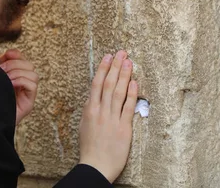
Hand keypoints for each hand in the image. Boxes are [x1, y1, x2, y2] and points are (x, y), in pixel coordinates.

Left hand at [0, 49, 38, 124]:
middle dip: (14, 64)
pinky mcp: (28, 103)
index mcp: (15, 78)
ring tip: (6, 79)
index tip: (6, 55)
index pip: (22, 60)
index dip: (16, 55)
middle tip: (1, 70)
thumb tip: (7, 54)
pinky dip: (21, 81)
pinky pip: (32, 85)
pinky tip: (10, 85)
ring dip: (18, 73)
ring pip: (33, 74)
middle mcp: (23, 85)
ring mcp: (27, 95)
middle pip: (29, 65)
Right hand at [78, 50, 137, 182]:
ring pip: (118, 92)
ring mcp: (111, 119)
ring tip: (129, 62)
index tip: (108, 56)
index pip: (96, 84)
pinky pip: (128, 108)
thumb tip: (95, 98)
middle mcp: (100, 111)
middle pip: (108, 84)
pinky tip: (135, 83)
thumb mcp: (85, 126)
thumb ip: (91, 110)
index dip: (103, 68)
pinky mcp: (123, 128)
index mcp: (90, 110)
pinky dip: (131, 94)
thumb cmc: (90, 148)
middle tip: (121, 53)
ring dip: (124, 75)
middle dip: (115, 67)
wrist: (95, 167)